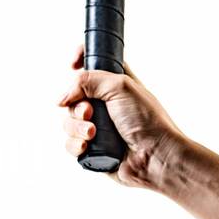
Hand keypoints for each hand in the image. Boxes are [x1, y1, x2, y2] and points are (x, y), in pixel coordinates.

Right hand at [59, 44, 189, 189]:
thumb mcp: (120, 87)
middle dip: (76, 106)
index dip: (82, 61)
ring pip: (68, 122)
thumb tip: (62, 97)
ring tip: (93, 133)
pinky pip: (70, 143)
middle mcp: (106, 105)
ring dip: (76, 127)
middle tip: (89, 112)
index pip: (95, 66)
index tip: (73, 65)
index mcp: (117, 85)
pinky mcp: (93, 149)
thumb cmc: (146, 120)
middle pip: (74, 97)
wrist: (156, 156)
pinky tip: (88, 146)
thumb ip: (89, 80)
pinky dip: (76, 144)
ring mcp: (99, 127)